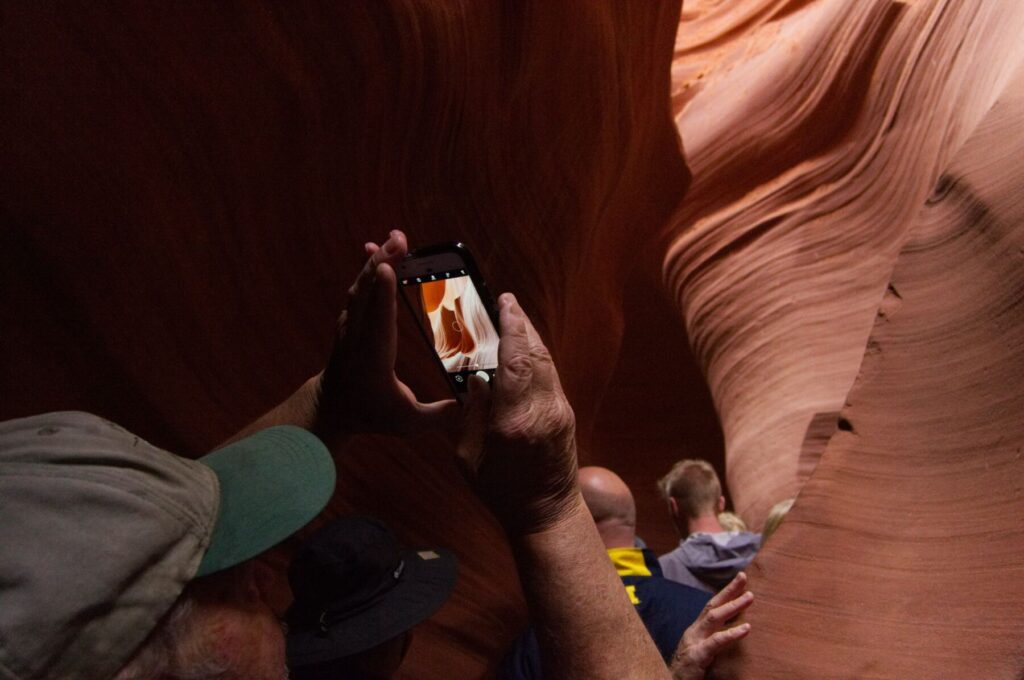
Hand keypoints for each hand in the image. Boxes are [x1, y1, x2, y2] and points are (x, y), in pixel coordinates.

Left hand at [313, 230, 458, 438]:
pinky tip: (380, 249)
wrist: (332, 407)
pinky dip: (370, 265)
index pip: (379, 324)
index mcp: (374, 361)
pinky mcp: (352, 317)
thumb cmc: (373, 414)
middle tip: (399, 239)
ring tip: (397, 238)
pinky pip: (360, 286)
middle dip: (382, 263)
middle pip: (368, 294)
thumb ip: (439, 415)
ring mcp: (351, 325)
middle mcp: (358, 337)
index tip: (387, 269)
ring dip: (378, 258)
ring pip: (362, 285)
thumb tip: (472, 404)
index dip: (383, 296)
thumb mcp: (407, 423)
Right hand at [457, 293, 577, 535]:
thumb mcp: (468, 458)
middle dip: (522, 324)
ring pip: (547, 361)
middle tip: (506, 302)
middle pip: (536, 353)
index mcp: (514, 421)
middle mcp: (542, 410)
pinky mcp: (565, 415)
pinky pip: (551, 375)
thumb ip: (470, 414)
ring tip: (514, 318)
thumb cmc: (501, 492)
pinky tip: (524, 349)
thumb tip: (477, 379)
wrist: (547, 515)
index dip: (510, 327)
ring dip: (531, 336)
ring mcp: (559, 411)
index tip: (504, 302)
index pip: (515, 362)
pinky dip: (537, 356)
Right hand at [671, 572, 753, 679]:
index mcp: (697, 629)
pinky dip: (731, 634)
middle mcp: (694, 631)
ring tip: (750, 598)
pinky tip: (746, 628)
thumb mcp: (702, 649)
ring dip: (733, 606)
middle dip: (728, 590)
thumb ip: (714, 637)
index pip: (711, 606)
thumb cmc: (689, 669)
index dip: (725, 592)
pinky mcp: (697, 655)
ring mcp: (694, 641)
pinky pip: (716, 642)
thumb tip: (735, 628)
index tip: (740, 580)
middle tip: (744, 578)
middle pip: (712, 605)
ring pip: (713, 618)